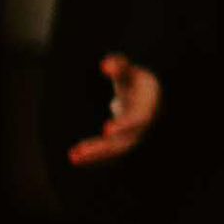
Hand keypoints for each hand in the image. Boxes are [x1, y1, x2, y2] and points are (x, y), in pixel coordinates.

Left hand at [66, 56, 161, 172]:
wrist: (150, 100)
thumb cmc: (138, 82)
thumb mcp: (131, 71)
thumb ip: (119, 66)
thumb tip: (105, 65)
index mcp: (147, 107)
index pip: (136, 119)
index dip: (123, 124)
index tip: (106, 129)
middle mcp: (141, 127)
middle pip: (123, 142)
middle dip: (101, 148)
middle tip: (79, 152)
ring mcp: (132, 138)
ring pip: (114, 151)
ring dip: (94, 156)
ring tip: (73, 157)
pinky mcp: (122, 144)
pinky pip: (108, 155)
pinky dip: (93, 158)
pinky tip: (75, 158)